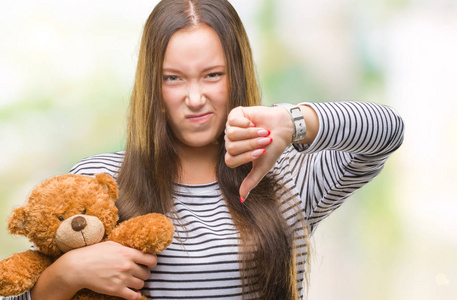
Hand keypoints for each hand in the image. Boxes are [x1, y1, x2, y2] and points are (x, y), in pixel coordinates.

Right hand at [32, 241, 156, 299]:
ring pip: (141, 284)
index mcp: (128, 253)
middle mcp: (128, 266)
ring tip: (132, 280)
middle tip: (138, 272)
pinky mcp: (116, 290)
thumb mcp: (112, 244)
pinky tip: (133, 292)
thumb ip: (126, 248)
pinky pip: (133, 296)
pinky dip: (135, 295)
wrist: (78, 267)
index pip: (151, 259)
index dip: (152, 262)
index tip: (149, 263)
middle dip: (144, 273)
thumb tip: (137, 250)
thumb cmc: (93, 253)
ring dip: (138, 283)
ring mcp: (122, 279)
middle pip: (147, 273)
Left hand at [224, 106, 293, 200]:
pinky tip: (254, 122)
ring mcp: (231, 128)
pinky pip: (233, 122)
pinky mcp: (235, 115)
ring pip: (232, 135)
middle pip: (231, 147)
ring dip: (251, 134)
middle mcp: (230, 141)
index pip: (230, 160)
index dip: (246, 156)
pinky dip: (247, 124)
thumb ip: (251, 181)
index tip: (261, 152)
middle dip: (251, 144)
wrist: (283, 128)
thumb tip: (242, 198)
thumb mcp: (263, 166)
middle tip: (264, 140)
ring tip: (262, 132)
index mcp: (235, 154)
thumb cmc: (273, 147)